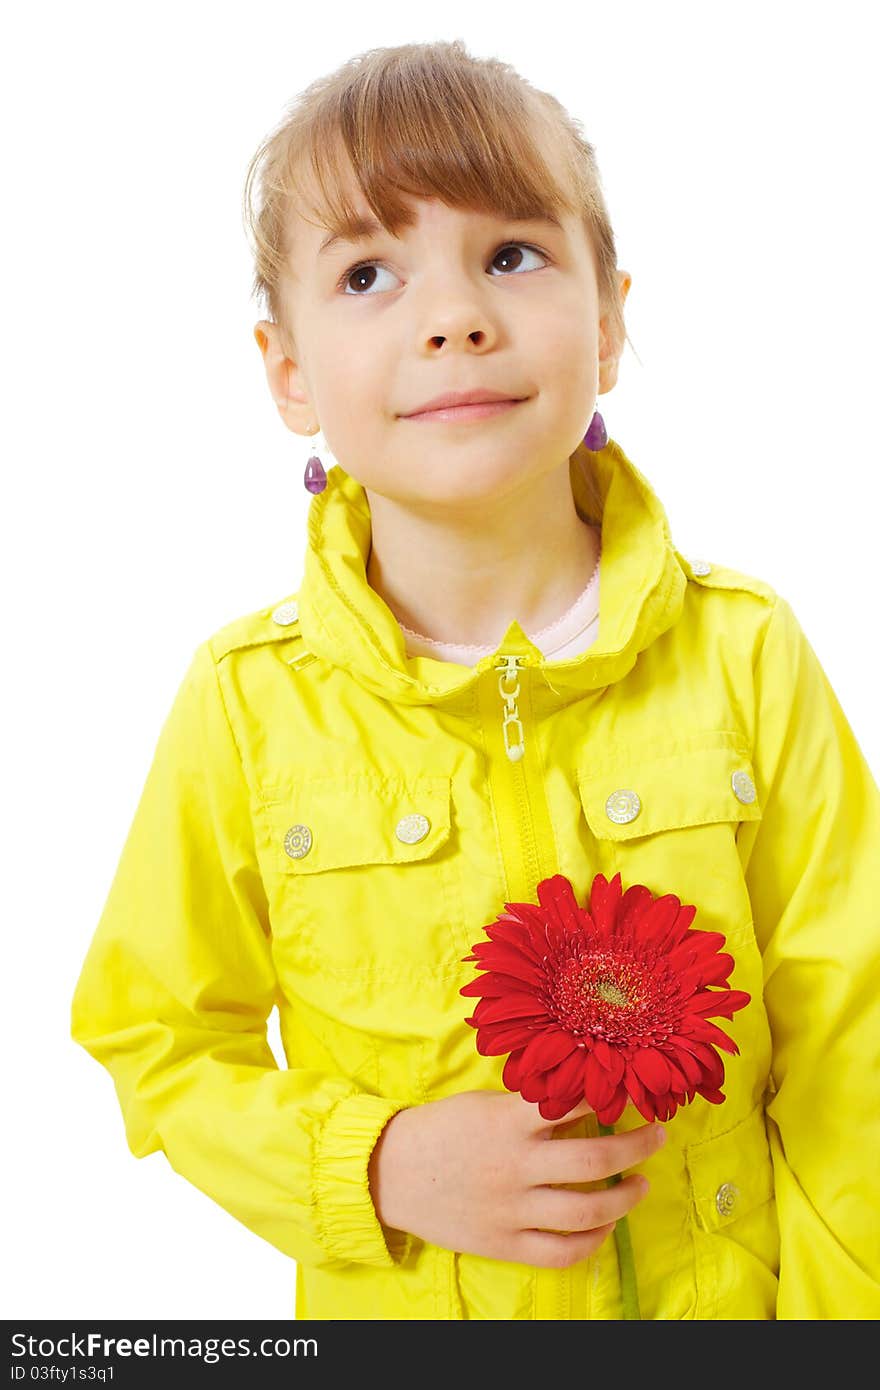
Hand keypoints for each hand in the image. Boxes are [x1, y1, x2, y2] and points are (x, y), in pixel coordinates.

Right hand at [368, 1089, 665, 1267]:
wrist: (390, 1172)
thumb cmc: (442, 1129)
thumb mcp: (485, 1103)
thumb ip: (530, 1105)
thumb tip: (584, 1093)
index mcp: (507, 1121)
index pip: (574, 1103)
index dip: (613, 1095)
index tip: (637, 1091)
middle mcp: (514, 1165)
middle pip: (595, 1158)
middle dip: (638, 1146)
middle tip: (657, 1135)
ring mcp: (511, 1209)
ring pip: (586, 1210)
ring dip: (625, 1197)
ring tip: (640, 1184)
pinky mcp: (504, 1244)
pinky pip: (561, 1251)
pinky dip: (593, 1240)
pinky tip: (606, 1224)